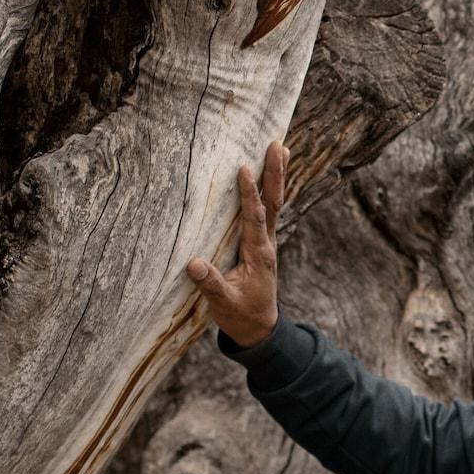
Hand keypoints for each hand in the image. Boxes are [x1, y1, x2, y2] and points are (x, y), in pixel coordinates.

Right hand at [185, 140, 287, 347]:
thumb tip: (193, 264)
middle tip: (278, 145)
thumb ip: (210, 284)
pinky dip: (270, 190)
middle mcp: (266, 243)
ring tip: (281, 148)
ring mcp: (267, 242)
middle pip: (274, 202)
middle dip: (275, 174)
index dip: (249, 195)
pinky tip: (271, 174)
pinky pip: (269, 211)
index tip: (245, 170)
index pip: (255, 218)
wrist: (259, 328)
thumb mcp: (223, 303)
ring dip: (277, 176)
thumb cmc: (240, 315)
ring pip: (275, 203)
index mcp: (258, 254)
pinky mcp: (262, 243)